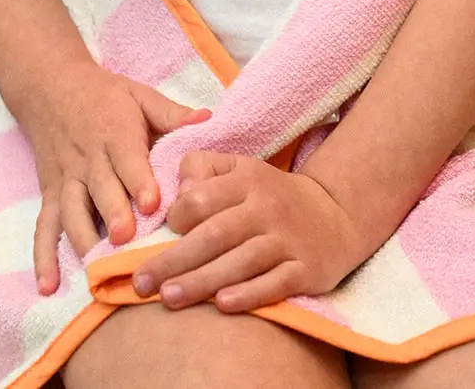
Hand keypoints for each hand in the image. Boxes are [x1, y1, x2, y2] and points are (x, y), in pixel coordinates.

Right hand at [13, 62, 211, 294]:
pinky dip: (43, 257)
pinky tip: (48, 286)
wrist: (51, 87)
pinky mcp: (49, 195)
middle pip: (100, 188)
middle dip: (113, 213)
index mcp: (115, 133)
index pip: (127, 158)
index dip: (140, 181)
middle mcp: (88, 159)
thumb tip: (208, 119)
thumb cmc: (106, 95)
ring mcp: (66, 179)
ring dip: (82, 238)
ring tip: (94, 267)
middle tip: (126, 239)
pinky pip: (43, 227)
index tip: (153, 204)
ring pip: (70, 211)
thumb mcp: (139, 95)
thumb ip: (172, 113)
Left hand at [130, 150, 365, 313]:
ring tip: (168, 298)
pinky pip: (274, 283)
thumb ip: (203, 168)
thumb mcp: (240, 168)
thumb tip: (178, 192)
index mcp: (247, 179)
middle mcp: (267, 207)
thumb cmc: (270, 195)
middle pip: (214, 234)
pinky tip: (222, 305)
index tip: (158, 235)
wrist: (333, 215)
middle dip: (174, 260)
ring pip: (240, 262)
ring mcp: (287, 239)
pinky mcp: (306, 269)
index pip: (201, 198)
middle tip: (141, 283)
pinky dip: (248, 294)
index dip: (177, 217)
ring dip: (202, 282)